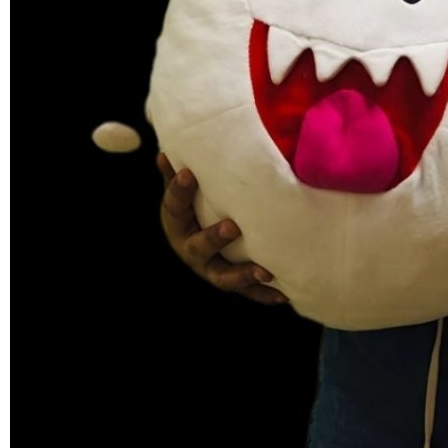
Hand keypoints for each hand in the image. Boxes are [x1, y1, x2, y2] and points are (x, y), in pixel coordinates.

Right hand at [157, 152, 288, 304]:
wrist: (197, 244)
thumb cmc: (194, 209)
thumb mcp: (184, 194)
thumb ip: (177, 177)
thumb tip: (165, 152)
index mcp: (177, 224)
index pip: (174, 208)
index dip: (178, 192)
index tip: (188, 173)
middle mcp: (191, 250)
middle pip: (197, 248)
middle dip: (214, 238)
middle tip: (233, 225)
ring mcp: (211, 269)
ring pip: (223, 277)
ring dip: (243, 275)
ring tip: (264, 271)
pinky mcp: (232, 281)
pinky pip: (248, 293)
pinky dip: (264, 295)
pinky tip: (283, 295)